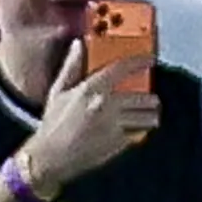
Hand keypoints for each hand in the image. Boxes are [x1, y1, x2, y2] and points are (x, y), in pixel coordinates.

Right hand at [19, 35, 159, 187]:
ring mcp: (114, 125)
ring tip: (148, 116)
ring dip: (151, 116)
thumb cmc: (53, 124)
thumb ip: (72, 66)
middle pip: (144, 97)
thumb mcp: (58, 91)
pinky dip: (141, 131)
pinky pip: (141, 133)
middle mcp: (105, 104)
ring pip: (148, 117)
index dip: (140, 62)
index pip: (122, 68)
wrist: (50, 157)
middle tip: (150, 100)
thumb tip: (79, 44)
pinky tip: (135, 130)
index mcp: (90, 89)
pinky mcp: (118, 143)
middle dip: (151, 99)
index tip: (150, 60)